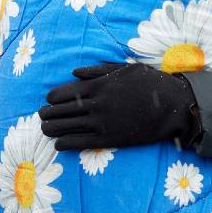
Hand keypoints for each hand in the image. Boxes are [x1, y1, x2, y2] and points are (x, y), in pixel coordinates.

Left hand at [38, 63, 198, 150]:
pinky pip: (82, 142)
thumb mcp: (124, 68)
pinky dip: (67, 143)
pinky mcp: (109, 139)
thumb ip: (97, 70)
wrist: (170, 106)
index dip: (53, 97)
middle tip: (41, 115)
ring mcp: (102, 123)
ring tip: (44, 129)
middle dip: (48, 113)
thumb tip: (73, 73)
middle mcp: (96, 104)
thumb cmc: (149, 83)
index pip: (66, 92)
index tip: (47, 100)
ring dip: (52, 128)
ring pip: (68, 126)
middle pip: (63, 110)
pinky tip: (58, 144)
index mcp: (98, 85)